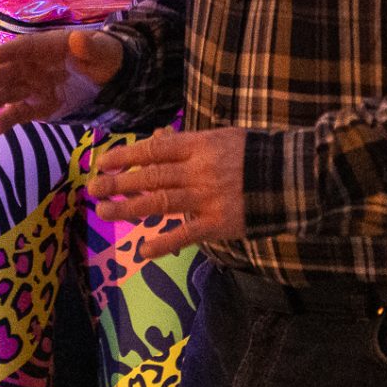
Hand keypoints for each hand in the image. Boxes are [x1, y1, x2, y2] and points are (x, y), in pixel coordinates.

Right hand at [0, 28, 120, 135]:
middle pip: (11, 70)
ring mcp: (33, 86)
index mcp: (48, 46)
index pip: (27, 47)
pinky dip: (6, 120)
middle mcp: (34, 65)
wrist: (107, 78)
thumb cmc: (102, 57)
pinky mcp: (36, 107)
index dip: (10, 51)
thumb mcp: (102, 51)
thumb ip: (89, 48)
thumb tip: (78, 39)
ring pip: (9, 92)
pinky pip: (19, 113)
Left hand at [90, 126, 246, 258]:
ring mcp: (207, 198)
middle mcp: (198, 170)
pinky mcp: (218, 224)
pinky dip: (162, 243)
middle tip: (93, 188)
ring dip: (128, 208)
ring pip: (159, 203)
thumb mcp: (222, 138)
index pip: (154, 149)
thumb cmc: (255, 154)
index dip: (126, 155)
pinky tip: (142, 250)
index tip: (102, 160)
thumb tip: (159, 136)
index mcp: (199, 145)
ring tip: (103, 211)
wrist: (293, 178)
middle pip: (150, 176)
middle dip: (118, 182)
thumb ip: (189, 141)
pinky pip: (184, 234)